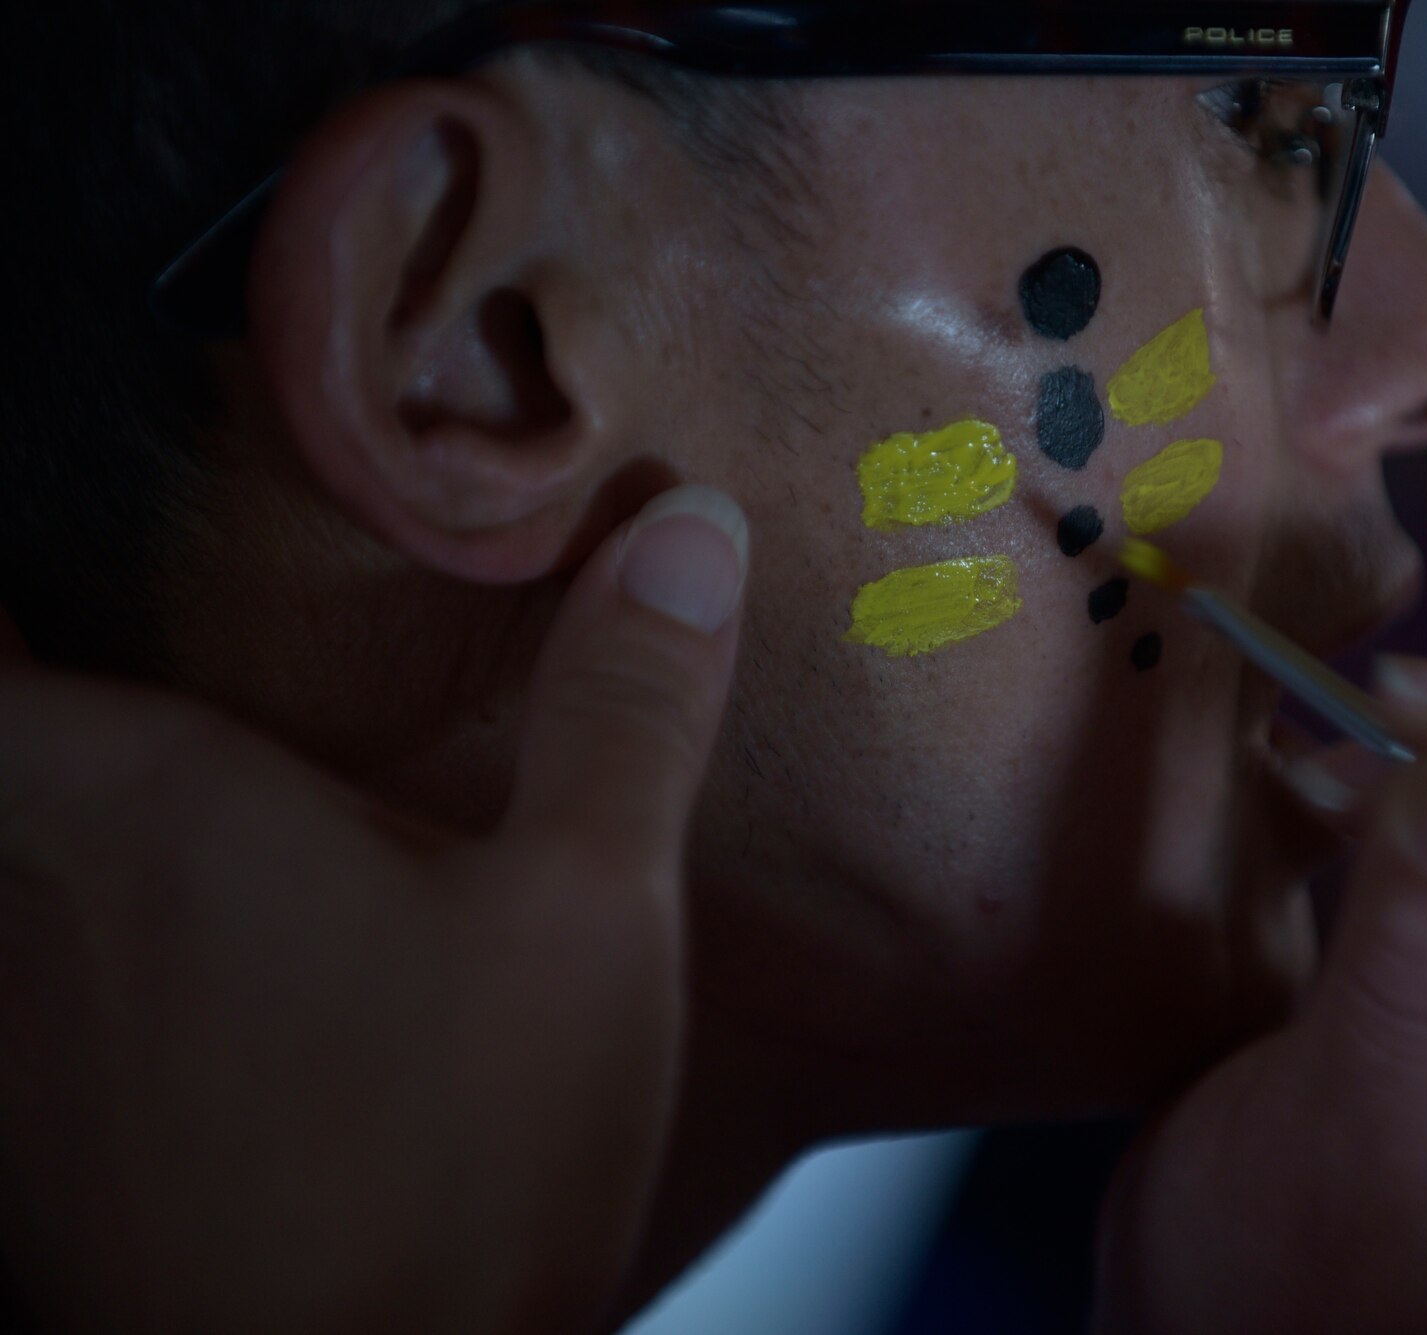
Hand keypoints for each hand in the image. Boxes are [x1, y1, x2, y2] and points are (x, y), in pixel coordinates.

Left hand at [0, 486, 747, 1333]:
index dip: (16, 590)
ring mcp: (13, 1035)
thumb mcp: (590, 913)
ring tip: (216, 817)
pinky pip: (32, 992)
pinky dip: (84, 946)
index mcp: (147, 803)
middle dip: (63, 692)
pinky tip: (215, 986)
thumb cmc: (453, 1170)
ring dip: (73, 822)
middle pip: (1, 746)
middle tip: (168, 658)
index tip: (90, 561)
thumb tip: (687, 530)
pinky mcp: (31, 1150)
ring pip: (13, 871)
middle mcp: (36, 900)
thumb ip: (626, 707)